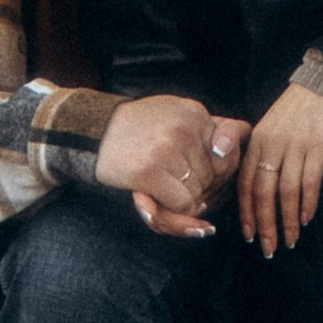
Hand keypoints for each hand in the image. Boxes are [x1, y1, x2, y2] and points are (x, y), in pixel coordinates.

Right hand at [98, 95, 248, 237]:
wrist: (95, 131)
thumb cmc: (141, 128)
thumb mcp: (177, 115)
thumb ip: (209, 130)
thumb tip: (226, 150)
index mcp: (194, 112)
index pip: (228, 153)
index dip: (215, 170)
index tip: (199, 171)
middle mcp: (184, 127)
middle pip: (214, 176)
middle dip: (199, 187)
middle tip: (176, 182)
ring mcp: (166, 148)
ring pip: (199, 193)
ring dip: (185, 199)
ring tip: (164, 185)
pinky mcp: (149, 171)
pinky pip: (182, 204)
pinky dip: (175, 210)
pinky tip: (157, 196)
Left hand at [239, 78, 322, 257]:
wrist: (322, 84)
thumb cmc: (295, 111)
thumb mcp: (270, 130)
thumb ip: (264, 158)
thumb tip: (262, 197)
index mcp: (257, 142)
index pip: (246, 184)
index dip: (246, 213)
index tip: (249, 235)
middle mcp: (272, 145)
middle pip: (263, 192)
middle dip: (265, 225)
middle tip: (269, 248)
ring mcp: (295, 145)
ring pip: (286, 192)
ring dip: (288, 220)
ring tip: (290, 240)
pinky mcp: (318, 146)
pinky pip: (310, 182)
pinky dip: (308, 204)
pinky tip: (307, 219)